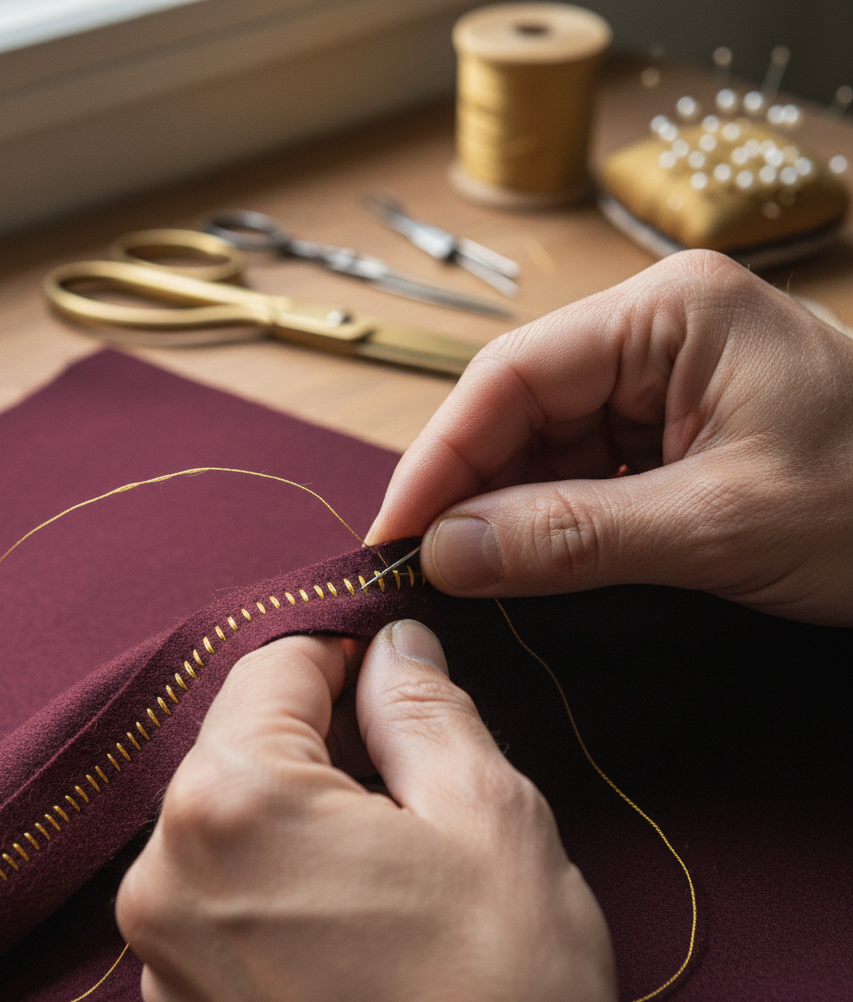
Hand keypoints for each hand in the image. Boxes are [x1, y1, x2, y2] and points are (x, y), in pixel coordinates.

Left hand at [116, 621, 617, 1001]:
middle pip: (242, 738)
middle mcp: (166, 875)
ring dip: (305, 800)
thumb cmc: (501, 999)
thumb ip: (424, 708)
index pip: (272, 665)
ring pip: (233, 811)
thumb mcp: (488, 817)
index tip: (394, 663)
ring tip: (395, 849)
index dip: (341, 648)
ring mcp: (164, 952)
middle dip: (324, 729)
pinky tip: (358, 906)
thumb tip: (395, 645)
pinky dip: (281, 868)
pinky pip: (223, 887)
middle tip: (412, 765)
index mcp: (233, 804)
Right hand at [367, 251, 852, 625]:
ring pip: (543, 442)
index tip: (394, 533)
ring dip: (504, 509)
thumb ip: (574, 536)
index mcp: (671, 310)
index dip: (439, 456)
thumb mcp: (723, 525)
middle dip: (468, 488)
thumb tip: (446, 552)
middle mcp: (656, 329)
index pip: (513, 374)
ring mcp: (663, 377)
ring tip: (469, 576)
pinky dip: (549, 520)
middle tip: (425, 569)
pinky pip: (582, 468)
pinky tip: (528, 563)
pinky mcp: (671, 427)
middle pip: (519, 406)